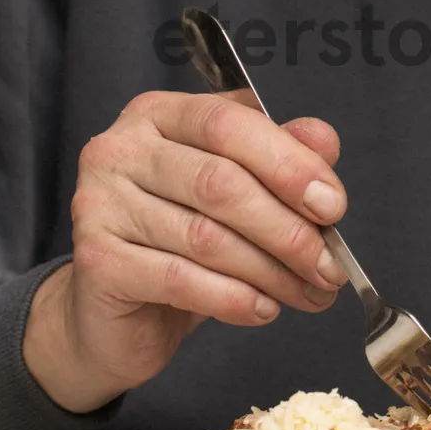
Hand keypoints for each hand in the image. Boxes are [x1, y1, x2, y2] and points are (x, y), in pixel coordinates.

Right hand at [24, 89, 346, 412]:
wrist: (111, 315)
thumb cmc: (177, 241)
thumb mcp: (234, 189)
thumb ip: (278, 156)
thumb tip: (324, 140)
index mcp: (158, 114)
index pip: (229, 123)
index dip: (288, 163)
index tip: (334, 205)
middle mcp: (120, 149)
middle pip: (220, 182)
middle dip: (288, 229)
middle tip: (329, 265)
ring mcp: (99, 203)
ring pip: (206, 236)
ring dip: (270, 271)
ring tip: (309, 293)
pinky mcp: (96, 260)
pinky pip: (181, 279)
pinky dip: (233, 298)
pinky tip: (262, 309)